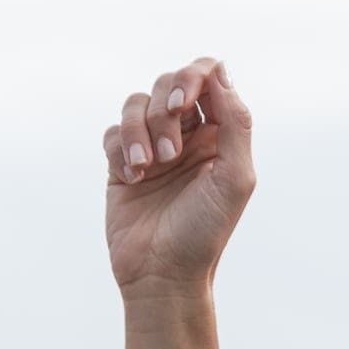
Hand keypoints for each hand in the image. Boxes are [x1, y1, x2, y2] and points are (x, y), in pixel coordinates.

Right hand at [103, 57, 256, 300]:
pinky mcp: (121, 163)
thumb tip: (220, 74)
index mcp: (220, 135)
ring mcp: (153, 147)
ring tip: (147, 168)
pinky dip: (120, 150)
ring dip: (138, 131)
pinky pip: (112, 132)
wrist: (163, 274)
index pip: (210, 78)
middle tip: (170, 154)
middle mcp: (188, 136)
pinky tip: (131, 179)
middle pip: (169, 83)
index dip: (194, 76)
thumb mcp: (234, 178)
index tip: (184, 103)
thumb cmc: (205, 231)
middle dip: (165, 111)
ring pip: (136, 104)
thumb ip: (235, 124)